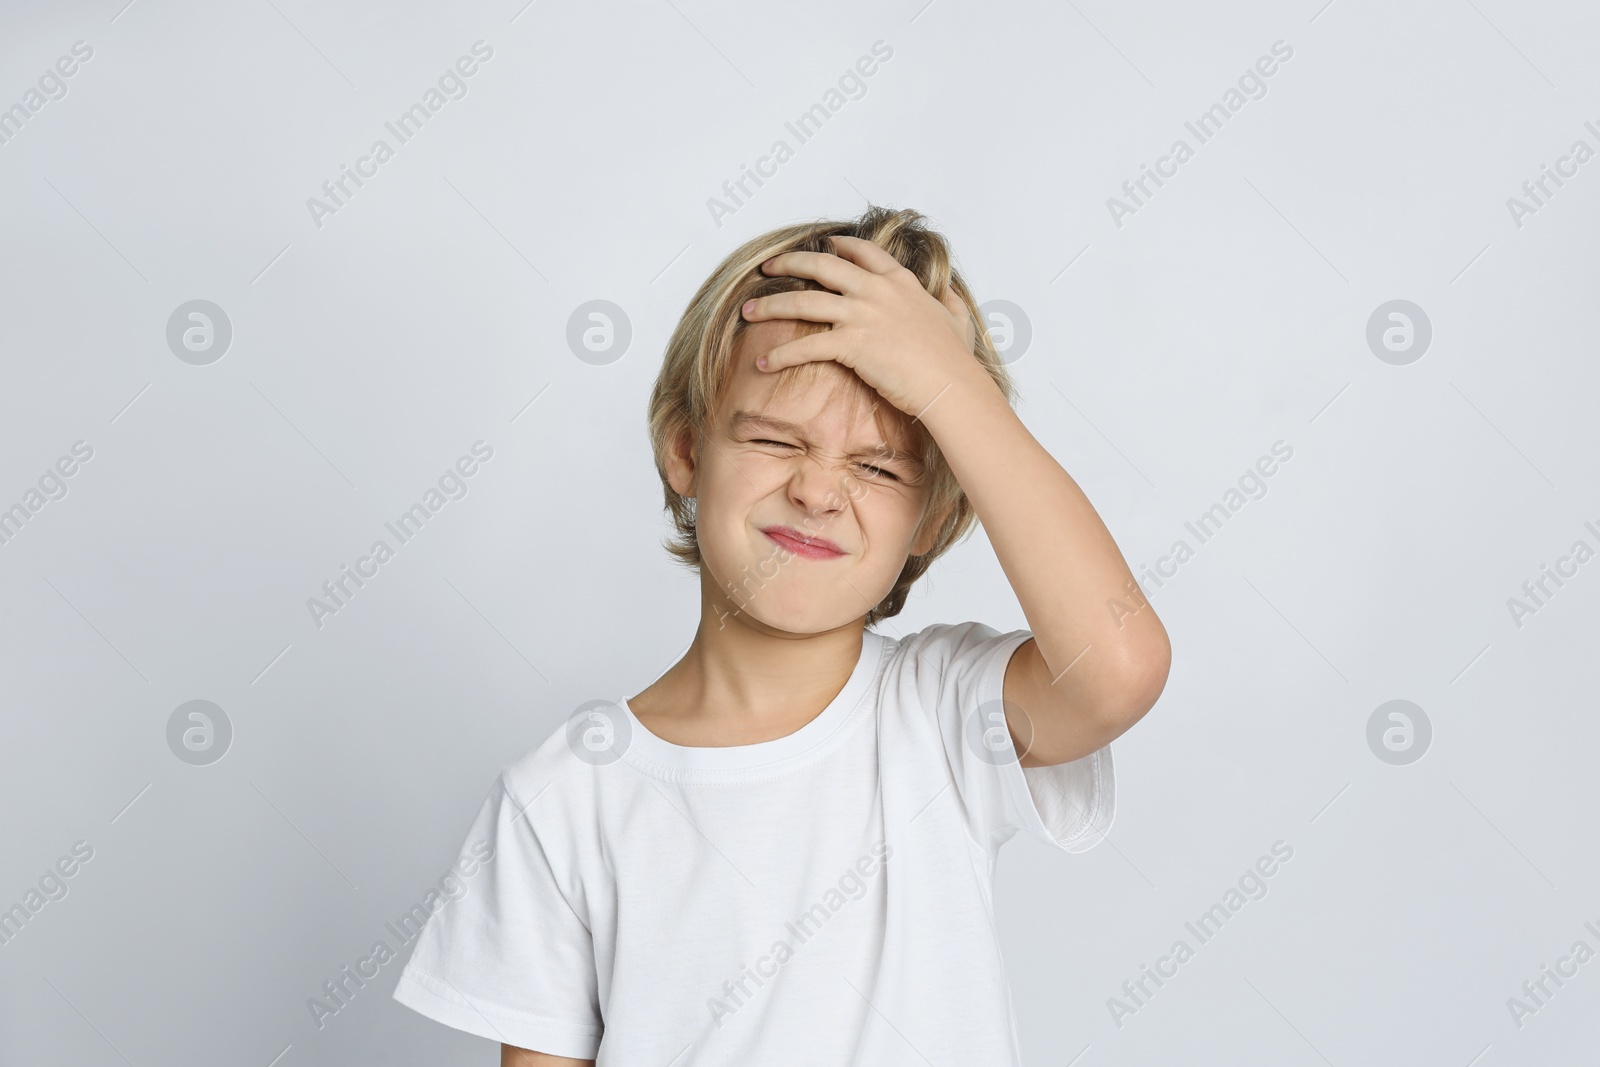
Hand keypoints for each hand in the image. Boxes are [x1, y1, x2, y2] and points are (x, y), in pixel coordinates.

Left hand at [741, 235, 985, 418]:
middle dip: (789, 263)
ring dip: (770, 306)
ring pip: (803, 302)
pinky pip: (806, 346)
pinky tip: (763, 363)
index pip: (863, 251)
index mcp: (900, 282)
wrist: (951, 385)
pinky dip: (781, 355)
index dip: (838, 246)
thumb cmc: (954, 358)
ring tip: (747, 311)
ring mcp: (862, 315)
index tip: (822, 245)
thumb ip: (950, 300)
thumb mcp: (957, 318)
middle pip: (821, 266)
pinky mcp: (851, 345)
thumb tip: (950, 292)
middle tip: (766, 268)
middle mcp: (876, 291)